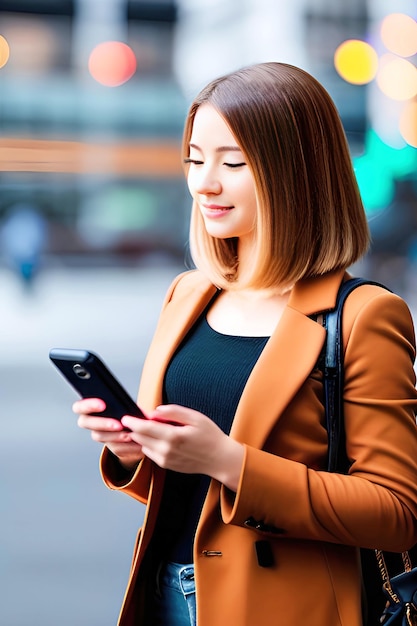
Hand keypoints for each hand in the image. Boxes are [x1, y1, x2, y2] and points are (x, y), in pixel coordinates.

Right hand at [74, 398, 144, 470]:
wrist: (137, 430)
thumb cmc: (128, 411)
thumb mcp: (128, 405)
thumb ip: (128, 406)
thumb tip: (137, 410)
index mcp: (91, 407)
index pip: (80, 406)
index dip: (88, 405)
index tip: (102, 405)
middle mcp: (90, 421)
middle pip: (85, 423)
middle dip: (102, 423)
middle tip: (118, 424)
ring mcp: (99, 434)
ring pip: (99, 436)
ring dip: (115, 436)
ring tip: (129, 435)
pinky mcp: (111, 446)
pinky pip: (115, 447)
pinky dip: (127, 445)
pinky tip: (136, 442)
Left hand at [121, 405, 243, 490]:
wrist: (219, 459)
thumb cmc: (210, 436)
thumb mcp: (195, 417)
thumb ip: (173, 412)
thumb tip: (154, 411)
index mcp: (173, 437)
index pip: (144, 429)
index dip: (132, 421)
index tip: (125, 416)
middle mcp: (166, 451)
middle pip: (139, 438)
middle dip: (134, 428)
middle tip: (132, 418)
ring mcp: (165, 460)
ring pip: (143, 446)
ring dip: (140, 436)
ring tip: (145, 427)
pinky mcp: (166, 465)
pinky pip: (149, 453)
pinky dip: (148, 444)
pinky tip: (155, 437)